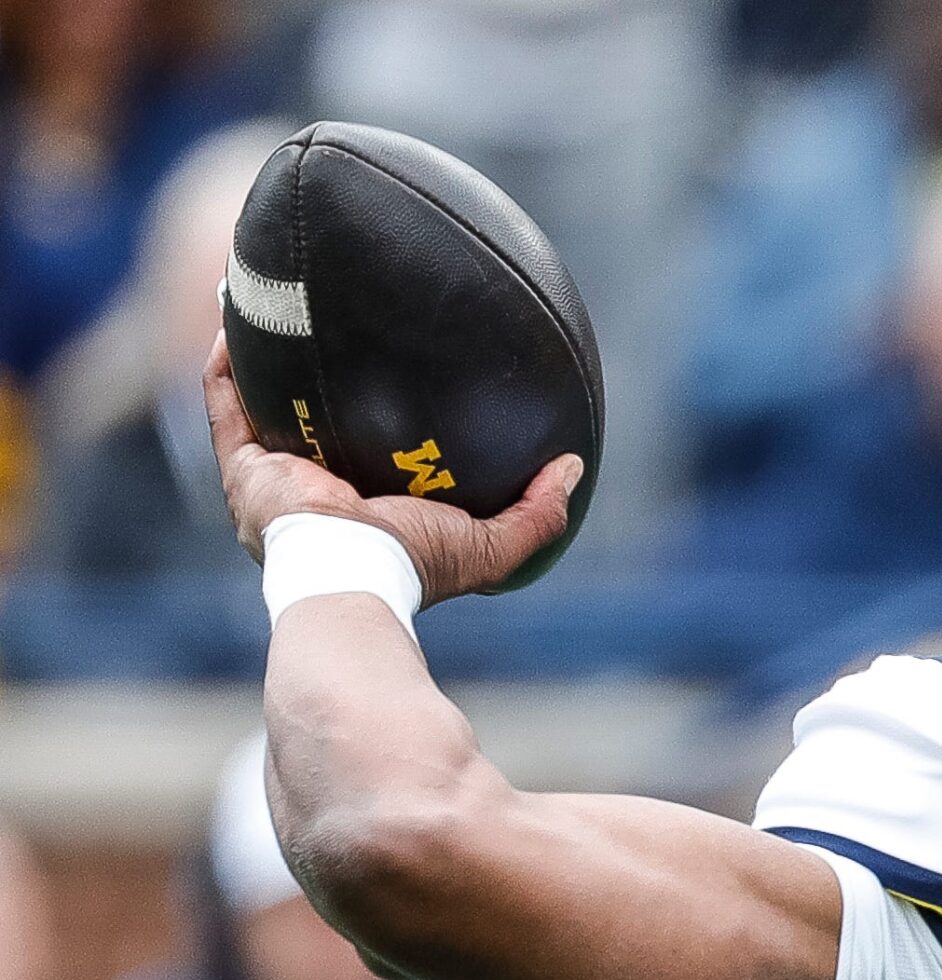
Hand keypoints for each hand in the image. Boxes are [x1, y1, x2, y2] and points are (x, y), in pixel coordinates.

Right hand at [203, 335, 581, 606]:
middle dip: (310, 376)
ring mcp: (269, 479)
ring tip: (273, 299)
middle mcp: (308, 491)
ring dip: (260, 354)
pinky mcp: (241, 468)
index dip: (371, 412)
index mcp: (359, 508)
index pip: (363, 450)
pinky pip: (224, 402)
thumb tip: (574, 468)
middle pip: (307, 420)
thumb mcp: (491, 542)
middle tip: (331, 322)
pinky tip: (237, 309)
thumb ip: (536, 511)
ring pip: (257, 403)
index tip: (390, 368)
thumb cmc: (415, 564)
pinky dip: (226, 360)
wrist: (353, 577)